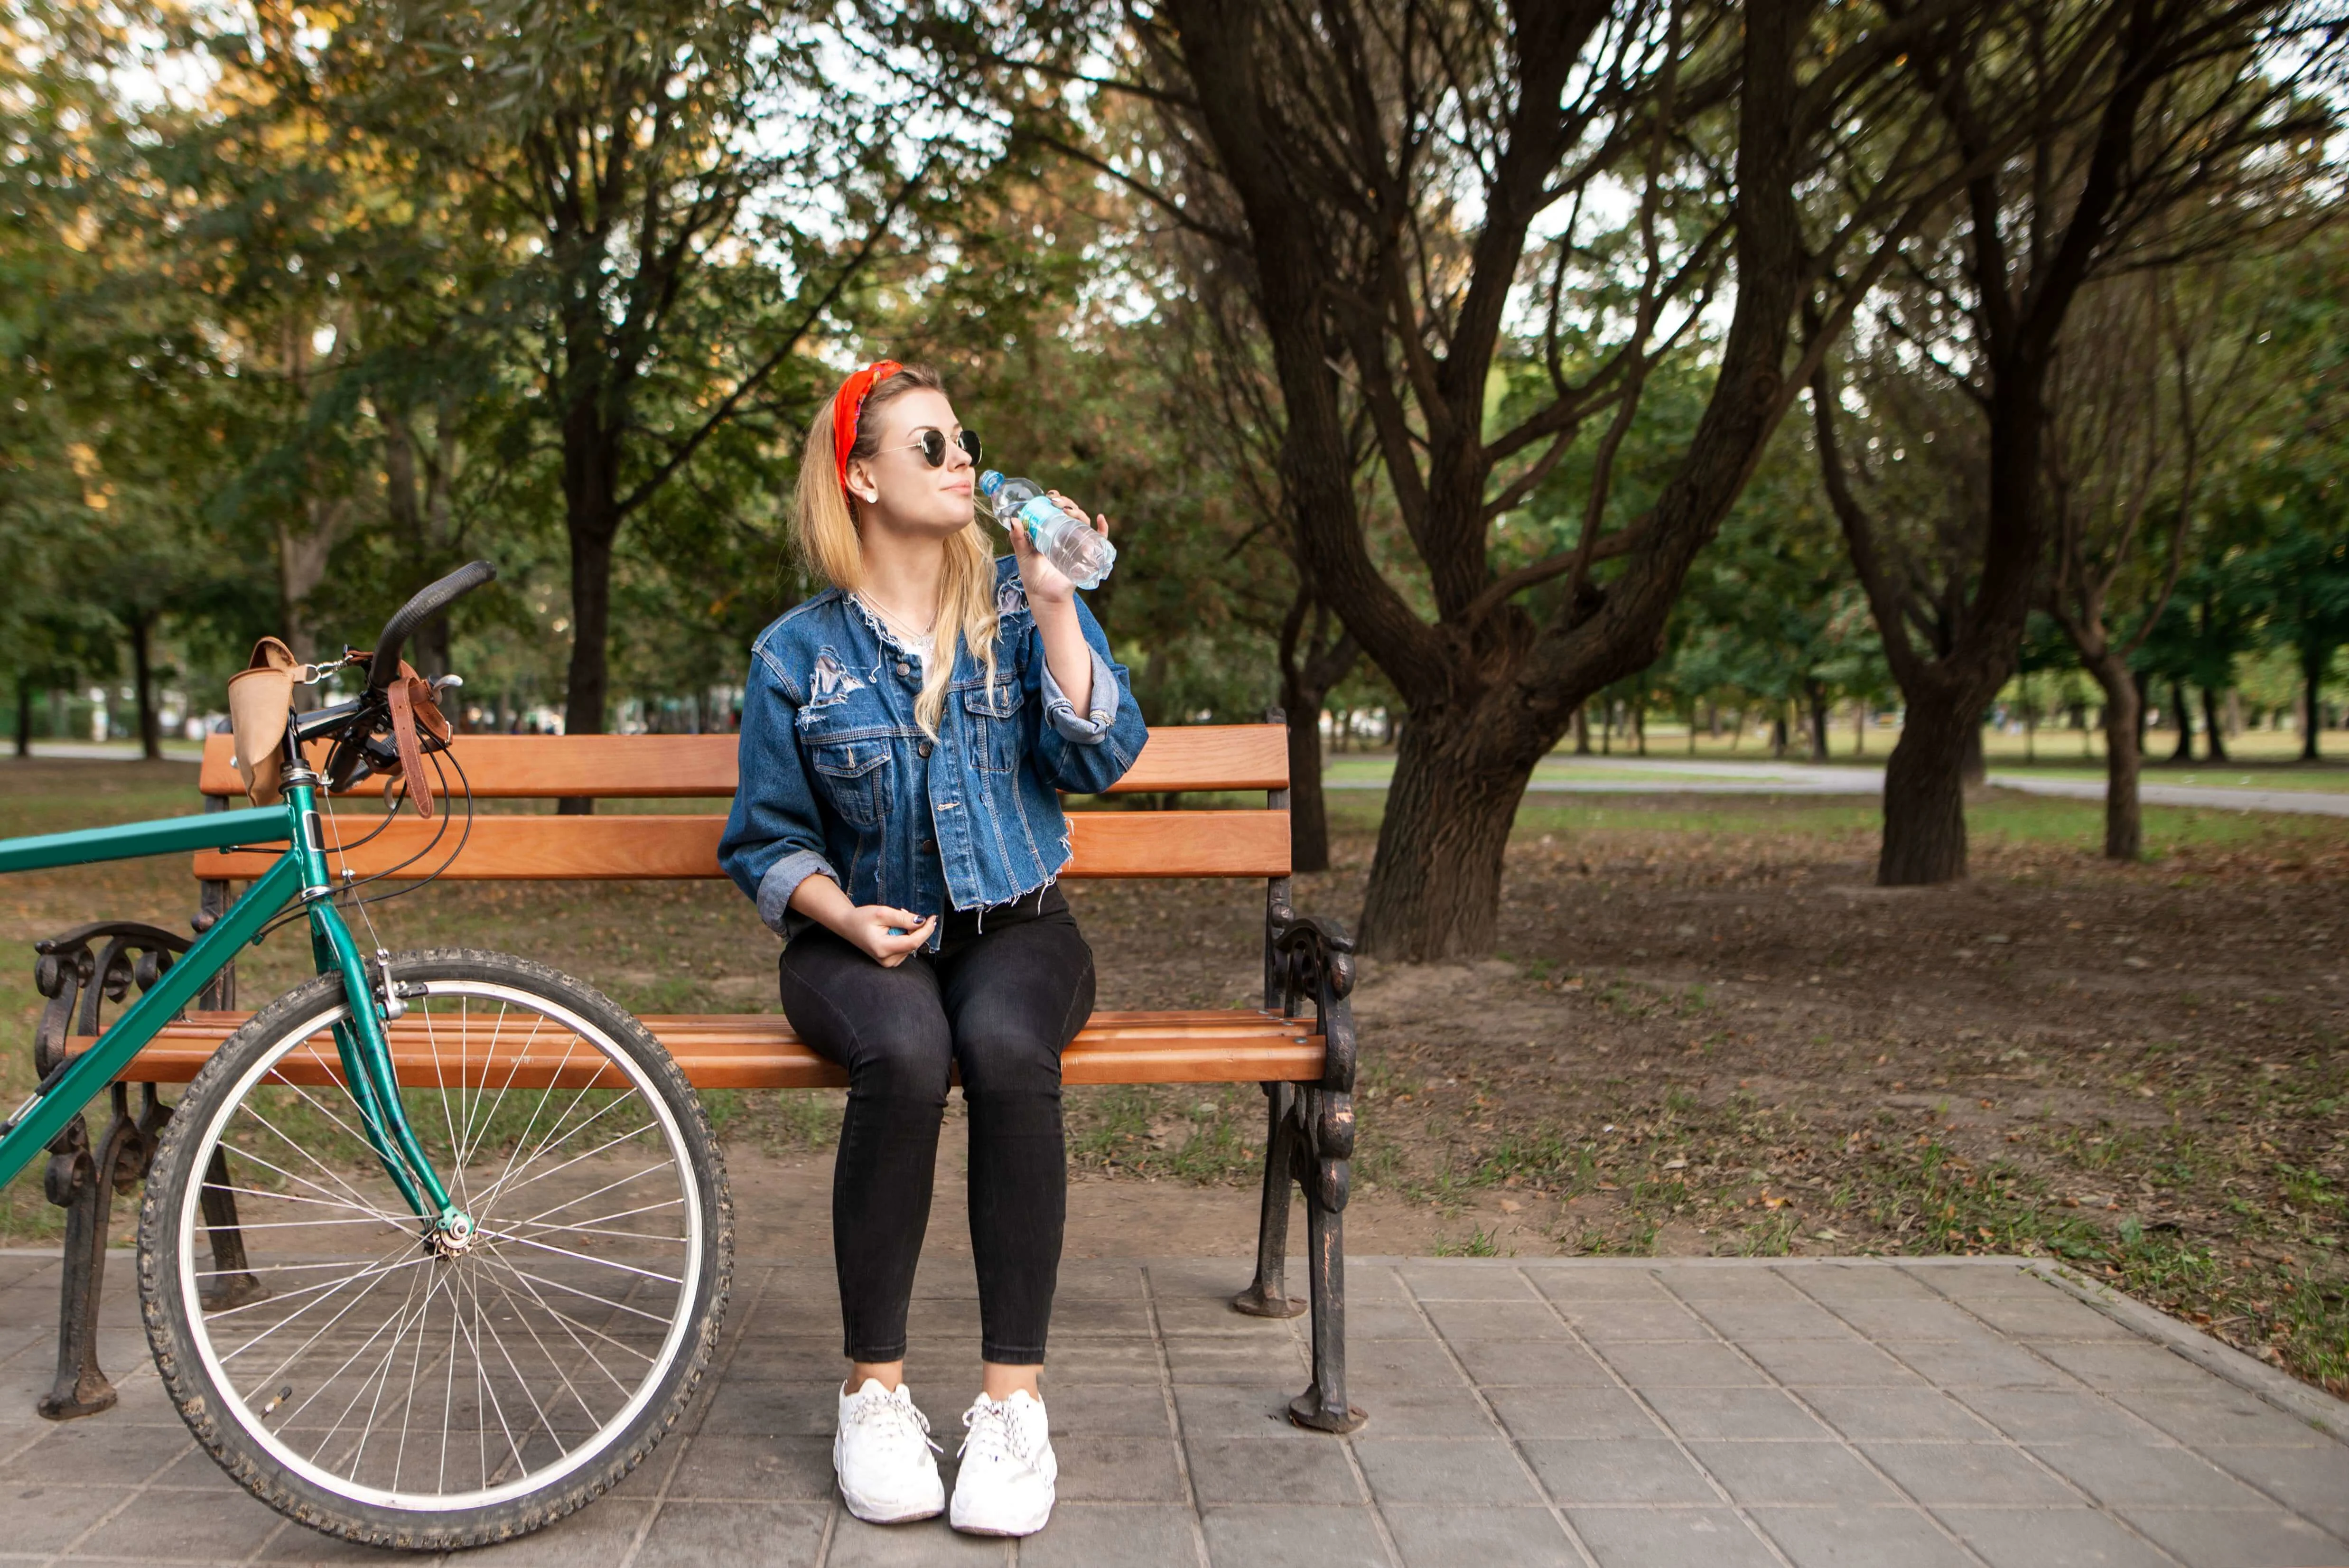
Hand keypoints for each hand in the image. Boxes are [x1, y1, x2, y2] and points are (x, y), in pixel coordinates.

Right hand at [838, 905, 936, 966]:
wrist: (848, 926)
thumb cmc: (862, 918)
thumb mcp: (882, 913)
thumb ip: (903, 918)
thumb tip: (922, 922)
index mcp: (883, 949)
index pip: (913, 942)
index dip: (926, 930)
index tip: (933, 918)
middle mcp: (887, 960)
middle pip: (913, 943)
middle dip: (914, 927)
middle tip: (902, 913)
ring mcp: (889, 962)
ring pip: (911, 945)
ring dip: (909, 931)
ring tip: (893, 921)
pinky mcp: (891, 961)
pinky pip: (906, 947)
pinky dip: (905, 936)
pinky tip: (894, 930)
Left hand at [1008, 490, 1109, 607]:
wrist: (1045, 597)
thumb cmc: (1034, 577)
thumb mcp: (1023, 555)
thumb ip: (1018, 539)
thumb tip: (1013, 520)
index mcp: (1051, 531)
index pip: (1057, 510)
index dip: (1057, 500)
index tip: (1050, 496)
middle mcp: (1066, 535)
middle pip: (1071, 512)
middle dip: (1067, 503)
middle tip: (1056, 503)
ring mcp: (1078, 544)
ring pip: (1083, 522)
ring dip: (1079, 512)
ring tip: (1068, 511)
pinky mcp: (1088, 556)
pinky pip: (1100, 540)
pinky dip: (1103, 528)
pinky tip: (1100, 519)